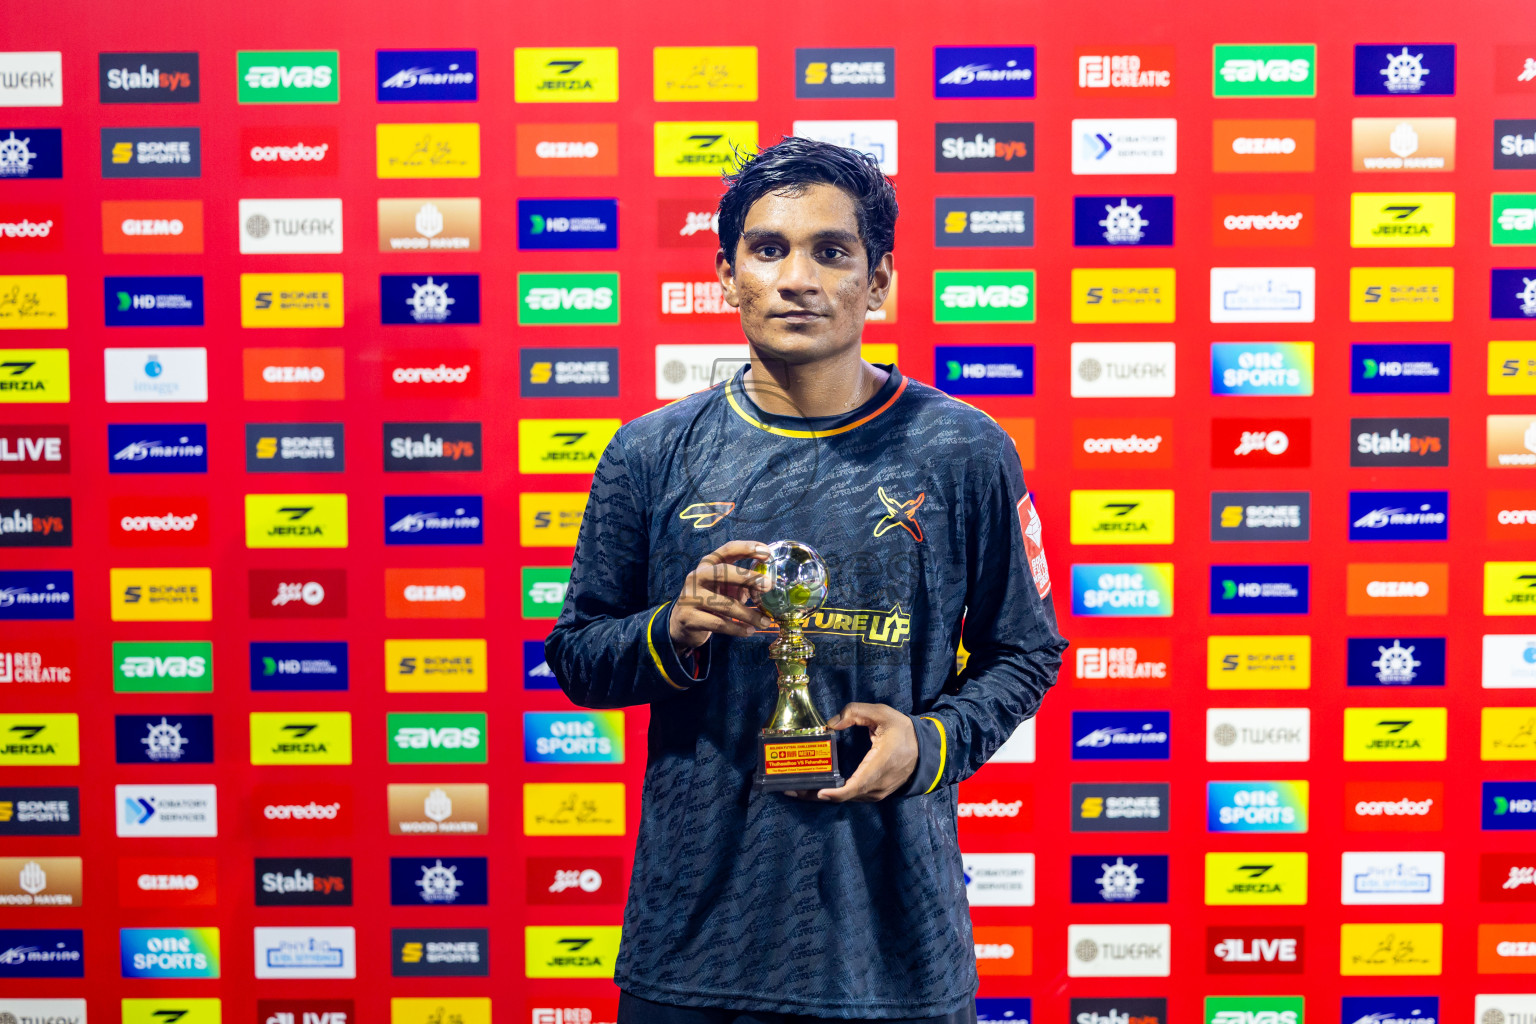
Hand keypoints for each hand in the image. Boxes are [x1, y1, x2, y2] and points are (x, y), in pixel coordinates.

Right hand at [669, 540, 774, 652]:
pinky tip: (749, 631)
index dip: (747, 548)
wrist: (681, 623)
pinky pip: (719, 624)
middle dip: (748, 577)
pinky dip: (737, 629)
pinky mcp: (689, 618)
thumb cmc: (710, 600)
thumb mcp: (725, 587)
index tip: (767, 552)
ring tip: (765, 622)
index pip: (727, 550)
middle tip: (768, 585)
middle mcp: (696, 576)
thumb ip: (743, 583)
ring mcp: (690, 597)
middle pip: (722, 572)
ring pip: (724, 604)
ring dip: (749, 615)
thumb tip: (766, 586)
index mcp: (708, 564)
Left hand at [802, 702, 917, 802]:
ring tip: (796, 788)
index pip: (857, 785)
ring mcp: (877, 792)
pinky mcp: (875, 794)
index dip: (837, 792)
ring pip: (847, 798)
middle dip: (816, 794)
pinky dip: (833, 794)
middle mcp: (877, 785)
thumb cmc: (903, 731)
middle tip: (790, 790)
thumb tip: (831, 723)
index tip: (819, 791)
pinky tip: (815, 787)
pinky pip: (852, 796)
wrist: (925, 750)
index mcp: (880, 765)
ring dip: (822, 795)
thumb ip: (856, 712)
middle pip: (845, 796)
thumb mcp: (882, 713)